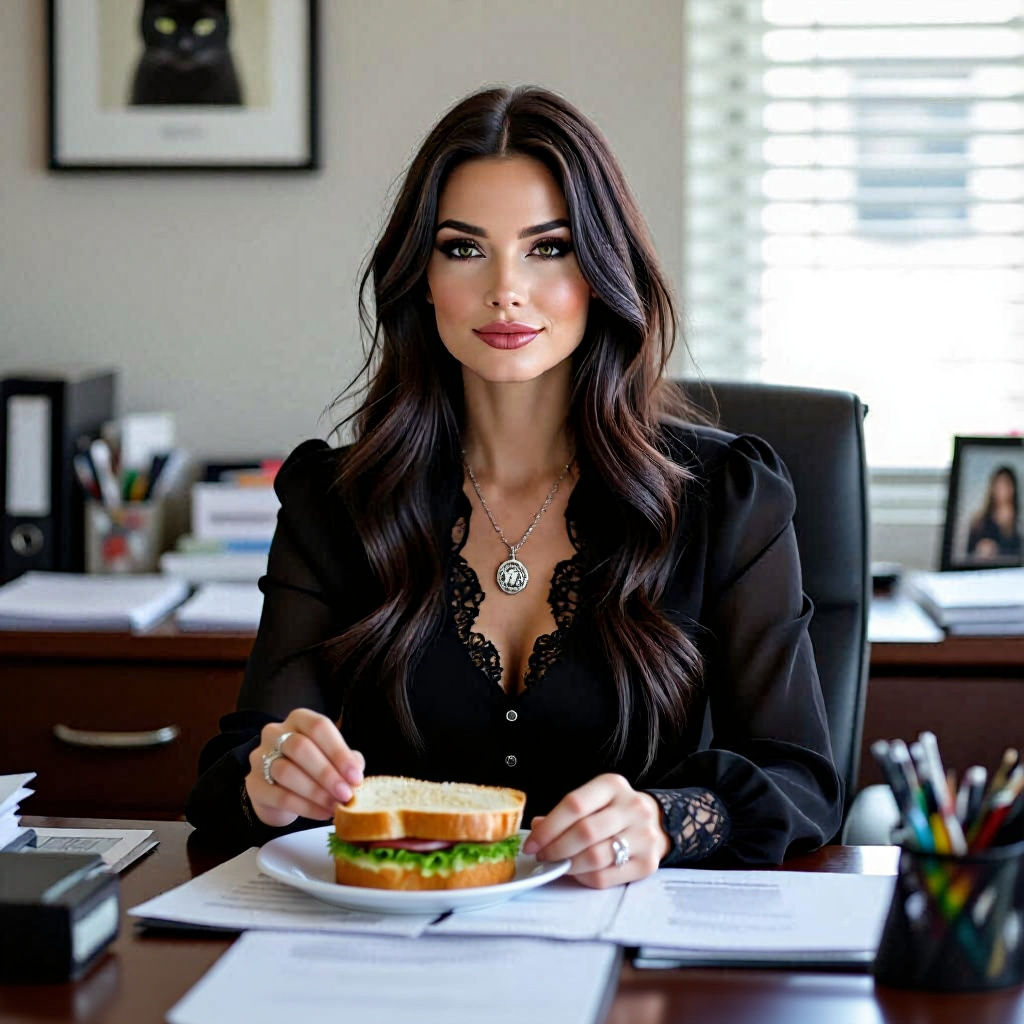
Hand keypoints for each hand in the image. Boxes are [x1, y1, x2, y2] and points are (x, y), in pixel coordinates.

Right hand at [245, 708, 364, 827]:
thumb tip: (356, 773)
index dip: (339, 752)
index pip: (319, 727)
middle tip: (346, 794)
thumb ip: (346, 760)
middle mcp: (275, 733)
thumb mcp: (330, 758)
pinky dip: (305, 807)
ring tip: (335, 806)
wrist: (278, 790)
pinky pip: (279, 796)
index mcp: (299, 719)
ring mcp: (260, 757)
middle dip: (327, 773)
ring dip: (316, 792)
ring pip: (286, 771)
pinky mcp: (253, 784)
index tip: (355, 776)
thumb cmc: (310, 767)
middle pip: (300, 747)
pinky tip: (322, 813)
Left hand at [521, 773, 669, 887]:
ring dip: (568, 865)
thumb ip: (567, 812)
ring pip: (595, 857)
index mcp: (613, 785)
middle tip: (542, 855)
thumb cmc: (615, 810)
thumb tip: (537, 828)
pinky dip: (583, 878)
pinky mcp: (647, 864)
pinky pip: (606, 877)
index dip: (548, 827)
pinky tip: (576, 872)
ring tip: (558, 864)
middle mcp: (632, 808)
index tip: (531, 842)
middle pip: (584, 832)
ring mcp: (644, 836)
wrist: (657, 822)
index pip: (574, 804)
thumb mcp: (594, 799)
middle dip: (555, 848)